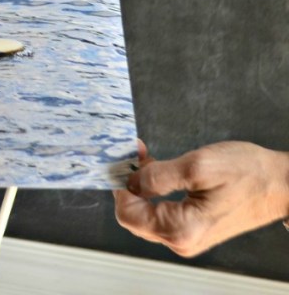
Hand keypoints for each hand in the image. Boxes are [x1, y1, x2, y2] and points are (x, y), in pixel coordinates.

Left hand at [113, 140, 288, 256]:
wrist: (280, 184)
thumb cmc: (247, 174)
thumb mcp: (197, 166)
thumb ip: (158, 176)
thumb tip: (130, 182)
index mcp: (180, 229)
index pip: (127, 214)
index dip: (120, 185)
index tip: (125, 159)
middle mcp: (180, 240)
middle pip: (134, 215)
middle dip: (130, 183)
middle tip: (136, 154)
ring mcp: (186, 237)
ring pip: (145, 212)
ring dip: (141, 186)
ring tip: (148, 158)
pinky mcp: (192, 229)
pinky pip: (160, 212)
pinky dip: (154, 191)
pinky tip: (159, 171)